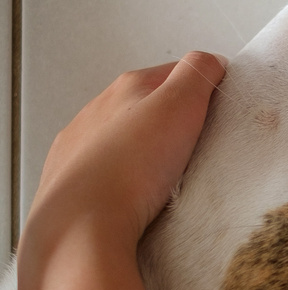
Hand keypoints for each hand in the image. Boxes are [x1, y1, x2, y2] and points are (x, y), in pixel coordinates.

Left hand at [18, 51, 226, 289]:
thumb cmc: (131, 168)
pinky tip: (134, 201)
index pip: (176, 73)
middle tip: (196, 153)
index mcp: (127, 87)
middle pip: (147, 108)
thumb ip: (199, 73)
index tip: (218, 115)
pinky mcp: (67, 183)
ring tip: (165, 184)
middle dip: (172, 125)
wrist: (82, 228)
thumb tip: (209, 61)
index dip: (202, 90)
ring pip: (122, 142)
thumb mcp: (180, 106)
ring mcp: (78, 147)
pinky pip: (104, 175)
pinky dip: (121, 183)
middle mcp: (96, 110)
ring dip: (143, 155)